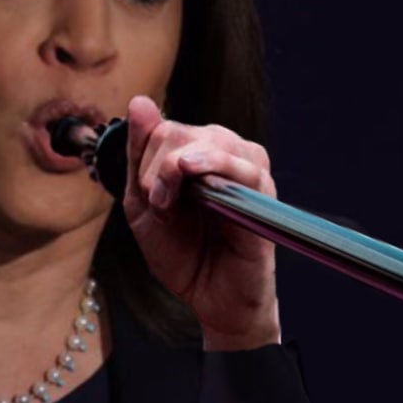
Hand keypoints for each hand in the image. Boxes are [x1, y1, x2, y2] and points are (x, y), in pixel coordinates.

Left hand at [122, 95, 280, 350]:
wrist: (212, 300)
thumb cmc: (184, 254)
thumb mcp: (145, 205)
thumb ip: (139, 156)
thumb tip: (139, 102)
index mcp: (198, 154)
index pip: (164, 128)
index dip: (146, 159)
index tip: (149, 196)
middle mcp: (226, 155)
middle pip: (181, 130)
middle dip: (157, 167)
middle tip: (160, 205)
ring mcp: (248, 173)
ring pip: (211, 140)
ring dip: (177, 168)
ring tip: (170, 204)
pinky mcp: (264, 196)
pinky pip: (245, 166)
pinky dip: (215, 165)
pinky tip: (193, 173)